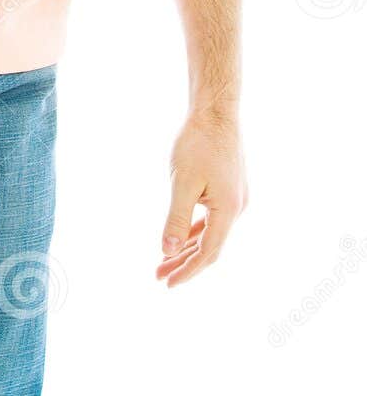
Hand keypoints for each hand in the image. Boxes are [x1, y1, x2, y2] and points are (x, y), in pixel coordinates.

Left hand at [156, 108, 247, 287]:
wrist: (216, 112)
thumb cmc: (198, 143)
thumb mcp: (183, 183)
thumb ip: (176, 218)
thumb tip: (169, 251)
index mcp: (228, 210)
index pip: (208, 252)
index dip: (187, 270)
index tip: (168, 283)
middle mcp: (237, 208)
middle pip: (210, 246)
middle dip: (184, 263)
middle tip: (159, 276)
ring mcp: (235, 198)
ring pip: (210, 233)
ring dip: (188, 247)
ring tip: (164, 261)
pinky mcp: (229, 189)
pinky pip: (212, 219)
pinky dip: (195, 230)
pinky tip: (181, 237)